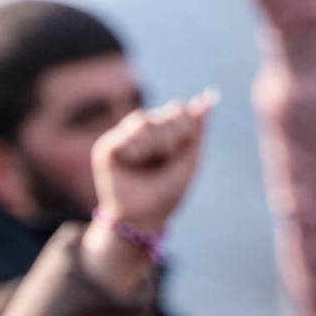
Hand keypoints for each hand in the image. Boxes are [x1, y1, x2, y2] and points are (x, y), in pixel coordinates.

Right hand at [92, 93, 217, 235]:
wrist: (145, 218)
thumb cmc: (167, 194)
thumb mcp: (189, 160)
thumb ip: (197, 129)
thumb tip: (209, 97)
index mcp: (162, 133)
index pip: (177, 110)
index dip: (183, 129)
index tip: (179, 152)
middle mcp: (142, 132)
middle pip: (161, 115)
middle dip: (169, 139)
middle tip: (163, 161)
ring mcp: (123, 138)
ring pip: (142, 121)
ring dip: (153, 144)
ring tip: (148, 163)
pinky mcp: (106, 149)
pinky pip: (124, 137)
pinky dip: (134, 151)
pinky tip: (132, 164)